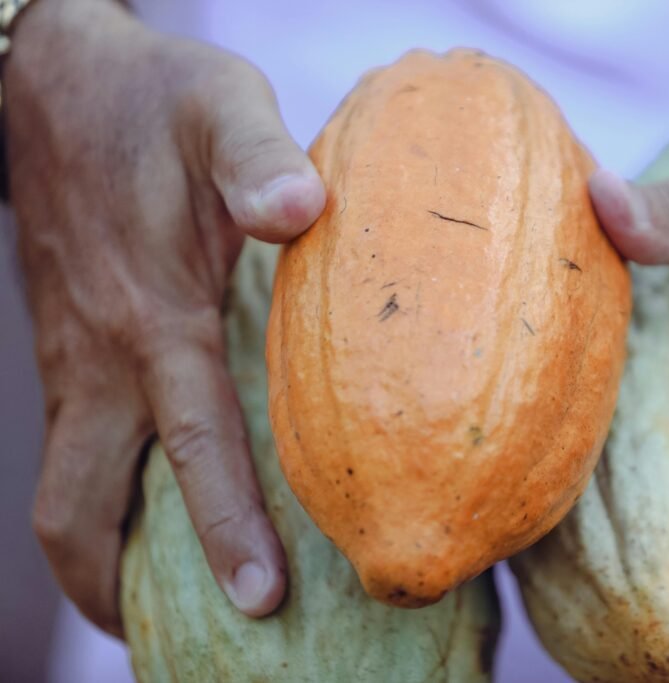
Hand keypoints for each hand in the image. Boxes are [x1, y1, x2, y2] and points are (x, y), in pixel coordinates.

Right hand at [7, 0, 324, 634]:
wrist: (50, 82)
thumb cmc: (147, 101)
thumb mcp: (217, 111)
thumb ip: (258, 161)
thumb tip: (306, 209)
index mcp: (149, 318)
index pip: (190, 445)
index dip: (223, 528)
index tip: (262, 600)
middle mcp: (98, 360)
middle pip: (79, 513)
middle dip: (117, 590)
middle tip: (189, 637)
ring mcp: (74, 361)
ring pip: (68, 492)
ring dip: (105, 556)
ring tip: (164, 601)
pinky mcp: (71, 350)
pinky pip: (78, 452)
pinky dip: (108, 500)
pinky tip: (158, 506)